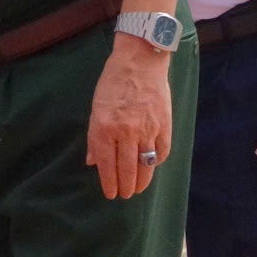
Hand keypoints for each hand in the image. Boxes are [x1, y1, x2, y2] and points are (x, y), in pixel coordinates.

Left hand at [85, 35, 173, 199]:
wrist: (140, 61)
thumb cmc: (113, 82)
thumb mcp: (96, 108)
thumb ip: (95, 137)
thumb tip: (93, 162)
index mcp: (104, 127)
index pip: (106, 164)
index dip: (108, 182)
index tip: (110, 194)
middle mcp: (126, 132)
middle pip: (126, 169)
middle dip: (125, 186)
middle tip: (125, 195)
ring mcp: (147, 129)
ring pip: (145, 165)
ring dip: (142, 181)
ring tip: (138, 189)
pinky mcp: (164, 125)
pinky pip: (161, 152)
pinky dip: (156, 162)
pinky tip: (151, 166)